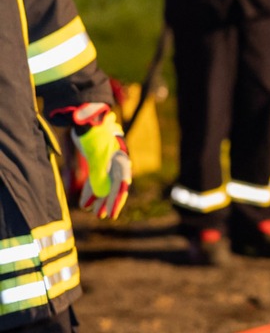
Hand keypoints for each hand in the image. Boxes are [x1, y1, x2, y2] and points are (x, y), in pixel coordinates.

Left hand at [70, 103, 131, 219]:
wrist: (85, 117)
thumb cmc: (92, 130)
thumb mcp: (95, 147)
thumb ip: (99, 170)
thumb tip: (101, 190)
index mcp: (119, 156)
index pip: (121, 181)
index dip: (117, 198)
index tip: (112, 212)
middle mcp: (116, 160)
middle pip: (114, 184)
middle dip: (109, 201)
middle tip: (104, 216)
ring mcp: (106, 161)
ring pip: (105, 183)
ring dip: (100, 198)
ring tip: (94, 212)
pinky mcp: (97, 162)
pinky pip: (96, 179)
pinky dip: (91, 190)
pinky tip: (85, 202)